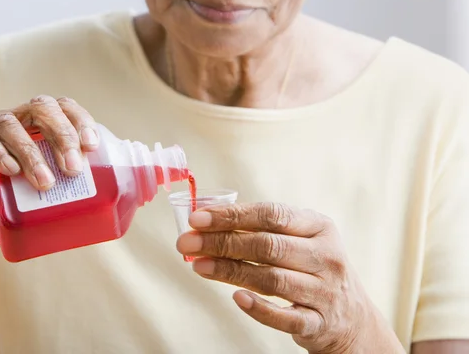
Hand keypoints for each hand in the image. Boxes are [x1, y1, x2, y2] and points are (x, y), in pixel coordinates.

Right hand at [0, 95, 98, 245]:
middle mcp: (8, 124)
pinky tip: (10, 171)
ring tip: (45, 182)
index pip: (61, 109)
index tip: (93, 146)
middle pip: (41, 108)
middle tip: (73, 167)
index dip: (80, 121)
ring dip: (32, 152)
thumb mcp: (29, 208)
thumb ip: (56, 206)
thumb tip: (94, 220)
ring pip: (11, 124)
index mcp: (31, 131)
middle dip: (62, 134)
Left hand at [176, 203, 403, 353]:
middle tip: (187, 242)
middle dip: (222, 242)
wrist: (352, 318)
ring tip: (198, 265)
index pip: (271, 215)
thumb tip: (207, 222)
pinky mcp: (319, 323)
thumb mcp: (300, 241)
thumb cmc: (313, 268)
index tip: (197, 218)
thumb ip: (262, 230)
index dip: (232, 215)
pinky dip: (259, 308)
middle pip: (267, 246)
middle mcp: (326, 256)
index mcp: (319, 227)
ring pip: (272, 279)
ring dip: (230, 271)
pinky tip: (235, 298)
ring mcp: (325, 291)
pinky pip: (285, 317)